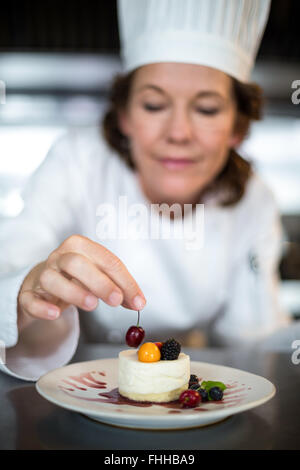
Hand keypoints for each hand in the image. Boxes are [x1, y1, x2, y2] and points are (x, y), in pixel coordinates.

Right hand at [17, 235, 145, 324]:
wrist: (43, 284)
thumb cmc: (77, 277)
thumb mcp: (100, 276)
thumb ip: (120, 288)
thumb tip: (138, 302)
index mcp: (80, 246)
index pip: (106, 260)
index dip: (125, 281)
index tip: (138, 301)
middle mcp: (60, 257)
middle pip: (77, 264)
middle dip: (100, 282)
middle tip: (116, 300)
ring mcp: (43, 275)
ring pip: (52, 279)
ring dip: (73, 291)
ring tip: (92, 305)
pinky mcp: (28, 295)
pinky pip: (31, 299)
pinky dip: (42, 306)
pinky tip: (55, 313)